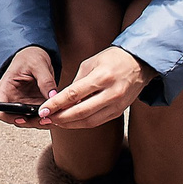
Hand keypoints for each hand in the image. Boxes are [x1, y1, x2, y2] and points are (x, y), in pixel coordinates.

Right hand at [0, 47, 58, 126]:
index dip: (7, 117)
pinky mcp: (34, 104)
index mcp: (6, 88)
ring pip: (29, 120)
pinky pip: (39, 115)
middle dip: (30, 122)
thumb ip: (45, 80)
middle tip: (45, 120)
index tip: (22, 118)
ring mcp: (23, 103)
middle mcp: (12, 99)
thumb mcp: (38, 64)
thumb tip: (52, 96)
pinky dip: (47, 116)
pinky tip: (57, 114)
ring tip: (53, 117)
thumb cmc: (30, 57)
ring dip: (40, 121)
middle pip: (15, 118)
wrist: (35, 55)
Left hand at [36, 46, 150, 129]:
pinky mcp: (119, 111)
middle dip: (60, 118)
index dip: (56, 104)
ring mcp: (117, 104)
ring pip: (89, 121)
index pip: (73, 94)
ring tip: (55, 121)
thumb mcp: (91, 63)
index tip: (43, 110)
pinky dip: (82, 123)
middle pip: (81, 112)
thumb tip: (62, 99)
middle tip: (46, 119)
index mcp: (102, 77)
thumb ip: (76, 82)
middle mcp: (111, 93)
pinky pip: (97, 121)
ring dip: (70, 124)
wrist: (140, 63)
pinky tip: (71, 121)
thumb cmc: (113, 59)